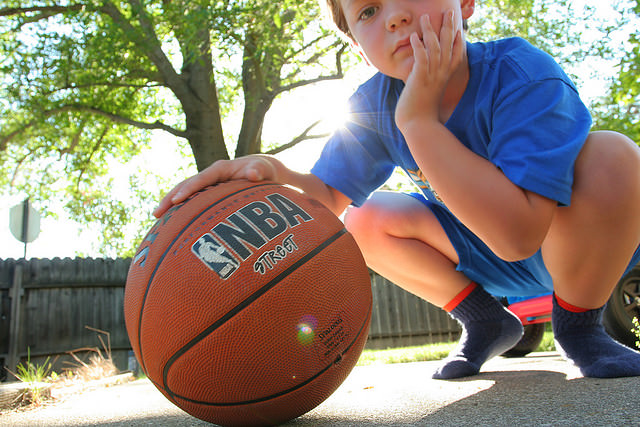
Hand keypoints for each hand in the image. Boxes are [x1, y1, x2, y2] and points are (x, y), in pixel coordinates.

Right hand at [152, 155, 281, 217]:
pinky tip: (173, 227)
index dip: (187, 190)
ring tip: (157, 221)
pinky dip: (183, 212)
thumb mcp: (262, 169)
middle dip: (170, 199)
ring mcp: (208, 186)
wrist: (263, 171)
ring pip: (186, 195)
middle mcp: (210, 177)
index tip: (176, 201)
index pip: (200, 179)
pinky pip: (193, 203)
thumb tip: (254, 174)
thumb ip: (258, 171)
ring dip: (172, 206)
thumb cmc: (263, 170)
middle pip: (185, 186)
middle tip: (156, 214)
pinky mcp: (209, 195)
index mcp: (219, 169)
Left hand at [395, 9, 462, 131]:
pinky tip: (414, 37)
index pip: (455, 55)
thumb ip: (429, 87)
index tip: (459, 29)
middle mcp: (440, 75)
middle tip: (448, 12)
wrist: (419, 128)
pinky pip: (421, 59)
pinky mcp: (420, 80)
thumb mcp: (429, 97)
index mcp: (444, 78)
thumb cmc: (423, 115)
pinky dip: (418, 47)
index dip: (457, 41)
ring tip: (425, 17)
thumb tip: (426, 85)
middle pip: (447, 46)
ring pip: (434, 49)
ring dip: (429, 31)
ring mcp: (431, 77)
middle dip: (448, 27)